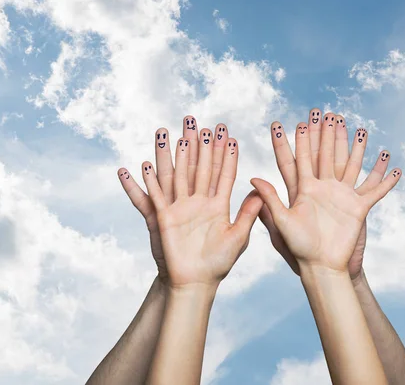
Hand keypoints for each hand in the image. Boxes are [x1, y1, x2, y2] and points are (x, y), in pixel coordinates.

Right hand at [138, 122, 262, 288]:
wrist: (196, 282)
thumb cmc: (219, 263)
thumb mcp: (238, 237)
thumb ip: (248, 214)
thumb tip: (260, 191)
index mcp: (218, 205)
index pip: (223, 174)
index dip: (226, 155)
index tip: (229, 135)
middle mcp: (198, 202)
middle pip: (198, 168)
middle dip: (199, 146)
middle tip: (198, 122)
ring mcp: (180, 208)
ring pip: (176, 175)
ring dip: (172, 155)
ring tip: (170, 133)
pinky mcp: (164, 218)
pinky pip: (154, 196)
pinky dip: (148, 182)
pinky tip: (144, 165)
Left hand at [253, 111, 400, 272]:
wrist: (322, 267)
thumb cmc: (299, 250)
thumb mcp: (282, 225)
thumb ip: (271, 201)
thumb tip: (253, 179)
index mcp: (303, 190)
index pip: (297, 160)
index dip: (294, 141)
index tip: (291, 122)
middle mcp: (323, 189)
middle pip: (326, 156)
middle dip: (326, 135)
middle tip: (327, 113)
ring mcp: (342, 197)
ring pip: (352, 166)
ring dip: (357, 148)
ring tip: (361, 129)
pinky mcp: (359, 209)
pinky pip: (375, 191)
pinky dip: (386, 180)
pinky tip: (395, 166)